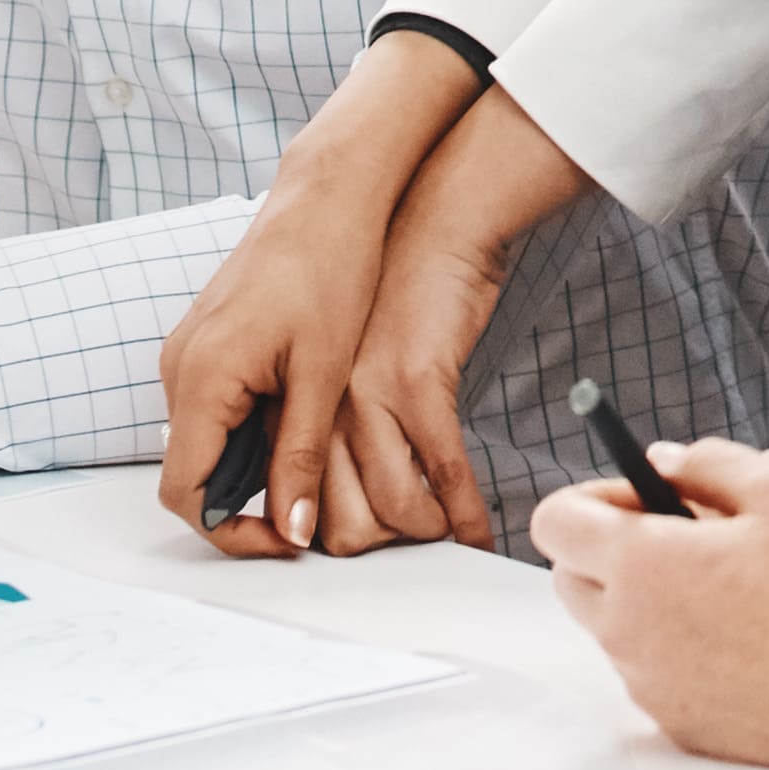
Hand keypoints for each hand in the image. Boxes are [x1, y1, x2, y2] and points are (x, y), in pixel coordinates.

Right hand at [153, 30, 478, 555]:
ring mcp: (187, 353)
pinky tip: (294, 429)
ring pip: (201, 445)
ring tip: (306, 475)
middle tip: (304, 517)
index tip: (288, 539)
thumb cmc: (330, 272)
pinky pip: (211, 411)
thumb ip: (300, 458)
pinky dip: (244, 436)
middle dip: (241, 507)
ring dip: (245, 472)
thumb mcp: (322, 377)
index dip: (232, 532)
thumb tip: (294, 532)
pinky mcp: (204, 343)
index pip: (186, 494)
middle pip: (189, 475)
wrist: (328, 197)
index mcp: (202, 379)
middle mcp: (179, 369)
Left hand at [336, 95, 595, 550]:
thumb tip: (337, 501)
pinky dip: (464, 514)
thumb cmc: (392, 295)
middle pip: (338, 528)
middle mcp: (318, 408)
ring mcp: (365, 399)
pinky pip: (442, 475)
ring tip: (444, 530)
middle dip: (381, 547)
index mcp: (291, 402)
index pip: (291, 507)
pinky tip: (477, 530)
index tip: (364, 547)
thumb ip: (329, 428)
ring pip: (392, 511)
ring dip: (427, 533)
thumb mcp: (342, 365)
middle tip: (409, 540)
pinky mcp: (416, 385)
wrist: (432, 222)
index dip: (325, 542)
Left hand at [535, 439, 768, 769]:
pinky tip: (747, 643)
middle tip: (682, 540)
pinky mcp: (681, 727)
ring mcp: (652, 687)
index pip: (555, 522)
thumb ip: (705, 461)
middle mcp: (630, 632)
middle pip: (570, 581)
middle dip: (610, 553)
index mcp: (643, 564)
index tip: (639, 497)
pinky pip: (655, 678)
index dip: (593, 498)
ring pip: (616, 632)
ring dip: (649, 605)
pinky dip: (681, 655)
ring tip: (731, 593)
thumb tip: (662, 463)